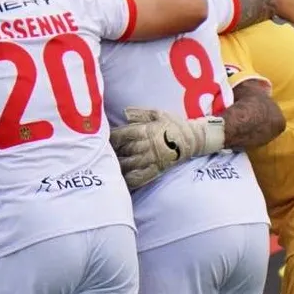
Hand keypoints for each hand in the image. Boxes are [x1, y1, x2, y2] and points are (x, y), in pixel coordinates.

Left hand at [108, 107, 225, 189]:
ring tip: (106, 167)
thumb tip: (124, 112)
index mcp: (146, 131)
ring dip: (116, 166)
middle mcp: (147, 146)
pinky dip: (129, 179)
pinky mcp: (156, 169)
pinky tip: (120, 180)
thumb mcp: (159, 113)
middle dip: (111, 152)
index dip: (110, 138)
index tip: (102, 140)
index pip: (122, 135)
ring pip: (129, 164)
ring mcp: (151, 159)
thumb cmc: (174, 125)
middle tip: (100, 154)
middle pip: (123, 150)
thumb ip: (140, 114)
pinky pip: (140, 176)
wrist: (194, 139)